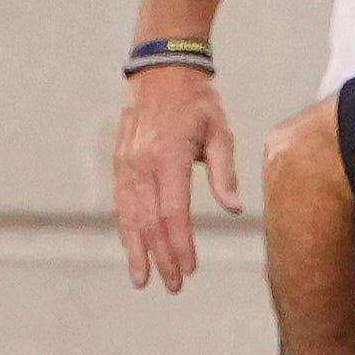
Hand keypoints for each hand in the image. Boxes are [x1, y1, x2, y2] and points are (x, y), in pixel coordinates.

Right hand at [115, 63, 238, 293]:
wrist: (162, 68)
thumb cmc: (198, 101)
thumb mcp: (220, 131)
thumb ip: (225, 172)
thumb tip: (234, 209)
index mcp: (168, 157)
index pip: (173, 213)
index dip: (181, 245)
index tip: (190, 269)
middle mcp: (142, 164)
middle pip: (149, 222)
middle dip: (161, 257)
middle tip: (172, 287)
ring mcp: (126, 163)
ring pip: (129, 216)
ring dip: (137, 250)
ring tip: (143, 280)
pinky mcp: (120, 162)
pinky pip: (121, 202)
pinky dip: (126, 228)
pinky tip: (132, 248)